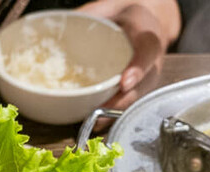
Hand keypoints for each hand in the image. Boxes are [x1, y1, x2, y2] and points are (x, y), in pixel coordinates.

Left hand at [77, 0, 180, 128]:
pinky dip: (116, 114)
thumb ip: (89, 15)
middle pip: (145, 83)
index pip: (148, 49)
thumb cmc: (125, 14)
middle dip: (124, 100)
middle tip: (101, 111)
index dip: (138, 68)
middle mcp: (153, 58)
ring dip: (118, 112)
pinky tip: (98, 123)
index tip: (125, 82)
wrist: (145, 19)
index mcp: (146, 32)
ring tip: (97, 122)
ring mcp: (150, 75)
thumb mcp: (109, 7)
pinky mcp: (143, 88)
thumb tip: (55, 28)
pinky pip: (133, 102)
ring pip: (139, 97)